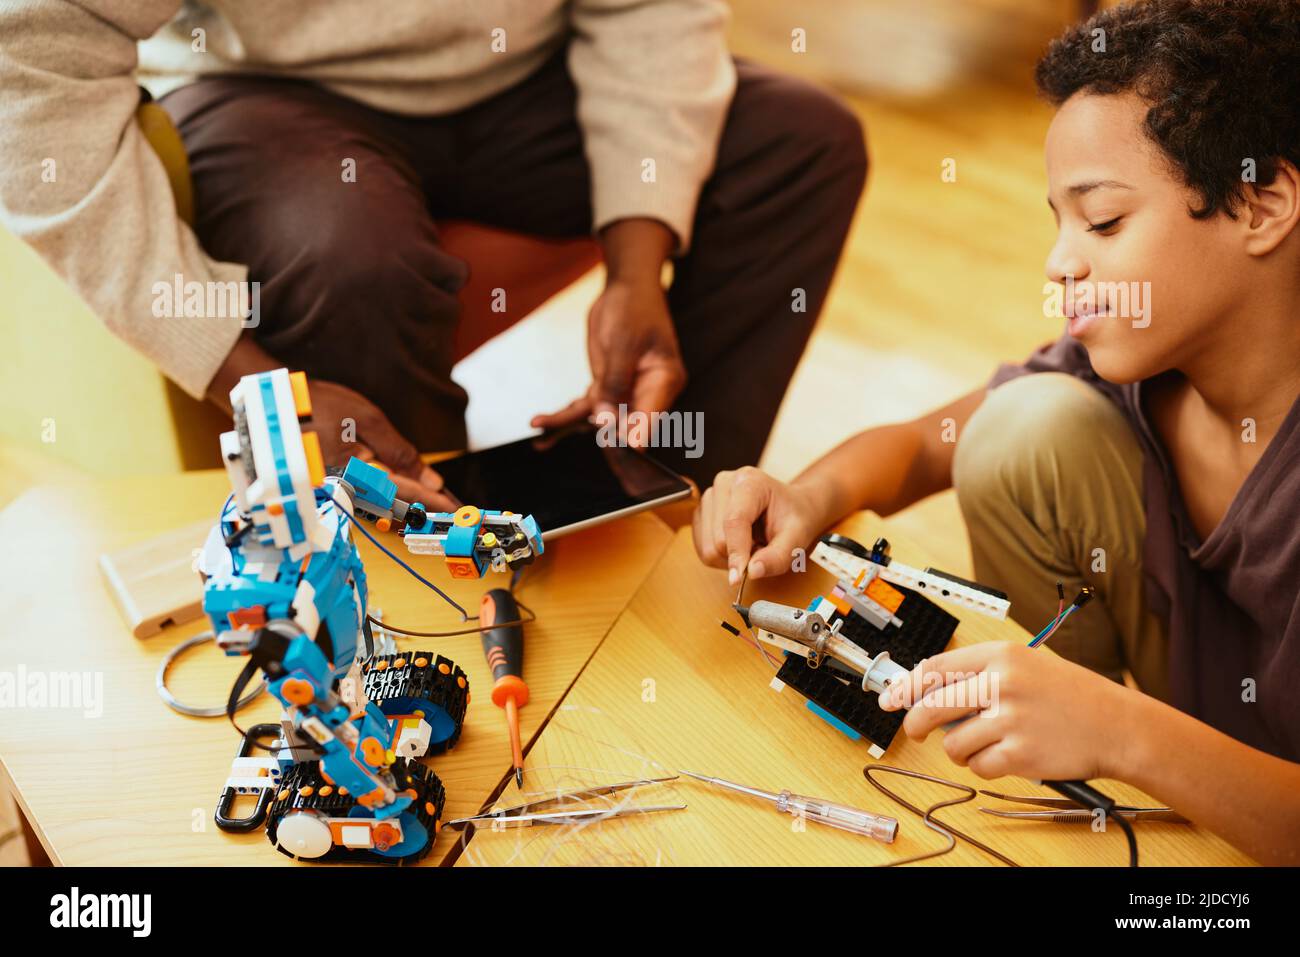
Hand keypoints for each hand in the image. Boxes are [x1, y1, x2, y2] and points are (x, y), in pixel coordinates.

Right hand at [207, 334, 455, 509]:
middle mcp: (347, 491)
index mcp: (358, 476)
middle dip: (425, 507)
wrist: (271, 406)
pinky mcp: (329, 486)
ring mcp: (336, 491)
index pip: (407, 494)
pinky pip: (364, 495)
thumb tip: (430, 479)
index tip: (457, 508)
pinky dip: (387, 495)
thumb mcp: (367, 420)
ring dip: (407, 503)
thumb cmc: (317, 406)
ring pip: (381, 503)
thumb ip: (400, 452)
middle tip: (452, 509)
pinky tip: (401, 491)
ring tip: (433, 501)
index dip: (435, 502)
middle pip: (395, 505)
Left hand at [531, 219, 685, 444]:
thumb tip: (604, 419)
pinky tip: (541, 424)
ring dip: (567, 426)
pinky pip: (585, 408)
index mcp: (664, 382)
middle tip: (561, 440)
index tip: (615, 448)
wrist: (625, 289)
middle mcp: (647, 393)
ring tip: (541, 434)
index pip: (648, 417)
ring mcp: (625, 392)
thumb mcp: (623, 344)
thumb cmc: (634, 308)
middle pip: (622, 426)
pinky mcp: (606, 389)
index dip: (631, 437)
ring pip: (597, 419)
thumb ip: (615, 382)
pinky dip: (563, 415)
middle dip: (592, 437)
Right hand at [693, 466, 829, 584]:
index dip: (736, 552)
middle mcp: (723, 484)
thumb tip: (752, 572)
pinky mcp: (701, 513)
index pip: (734, 522)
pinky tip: (739, 544)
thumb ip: (777, 557)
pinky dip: (721, 556)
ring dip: (731, 557)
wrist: (791, 506)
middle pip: (718, 539)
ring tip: (752, 543)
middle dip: (741, 555)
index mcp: (749, 482)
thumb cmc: (795, 518)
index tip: (738, 579)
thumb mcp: (797, 538)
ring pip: (708, 547)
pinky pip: (703, 549)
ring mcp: (709, 497)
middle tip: (762, 548)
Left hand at [879, 642, 1135, 782]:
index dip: (906, 687)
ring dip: (962, 750)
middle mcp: (1002, 682)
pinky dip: (985, 767)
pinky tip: (1006, 757)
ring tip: (987, 744)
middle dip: (916, 724)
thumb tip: (925, 688)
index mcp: (1001, 655)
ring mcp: (1011, 718)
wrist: (1118, 725)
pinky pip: (978, 766)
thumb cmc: (1069, 696)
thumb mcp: (1025, 666)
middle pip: (931, 706)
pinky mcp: (1020, 753)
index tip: (890, 699)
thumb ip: (979, 673)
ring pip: (953, 743)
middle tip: (917, 732)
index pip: (935, 668)